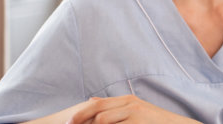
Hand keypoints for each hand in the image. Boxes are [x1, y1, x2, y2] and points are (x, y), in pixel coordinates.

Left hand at [69, 95, 199, 123]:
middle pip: (97, 112)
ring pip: (103, 120)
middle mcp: (129, 104)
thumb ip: (114, 107)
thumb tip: (90, 101)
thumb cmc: (155, 123)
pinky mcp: (139, 122)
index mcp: (126, 100)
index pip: (96, 105)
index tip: (67, 123)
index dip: (80, 114)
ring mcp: (135, 114)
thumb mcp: (135, 110)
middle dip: (81, 120)